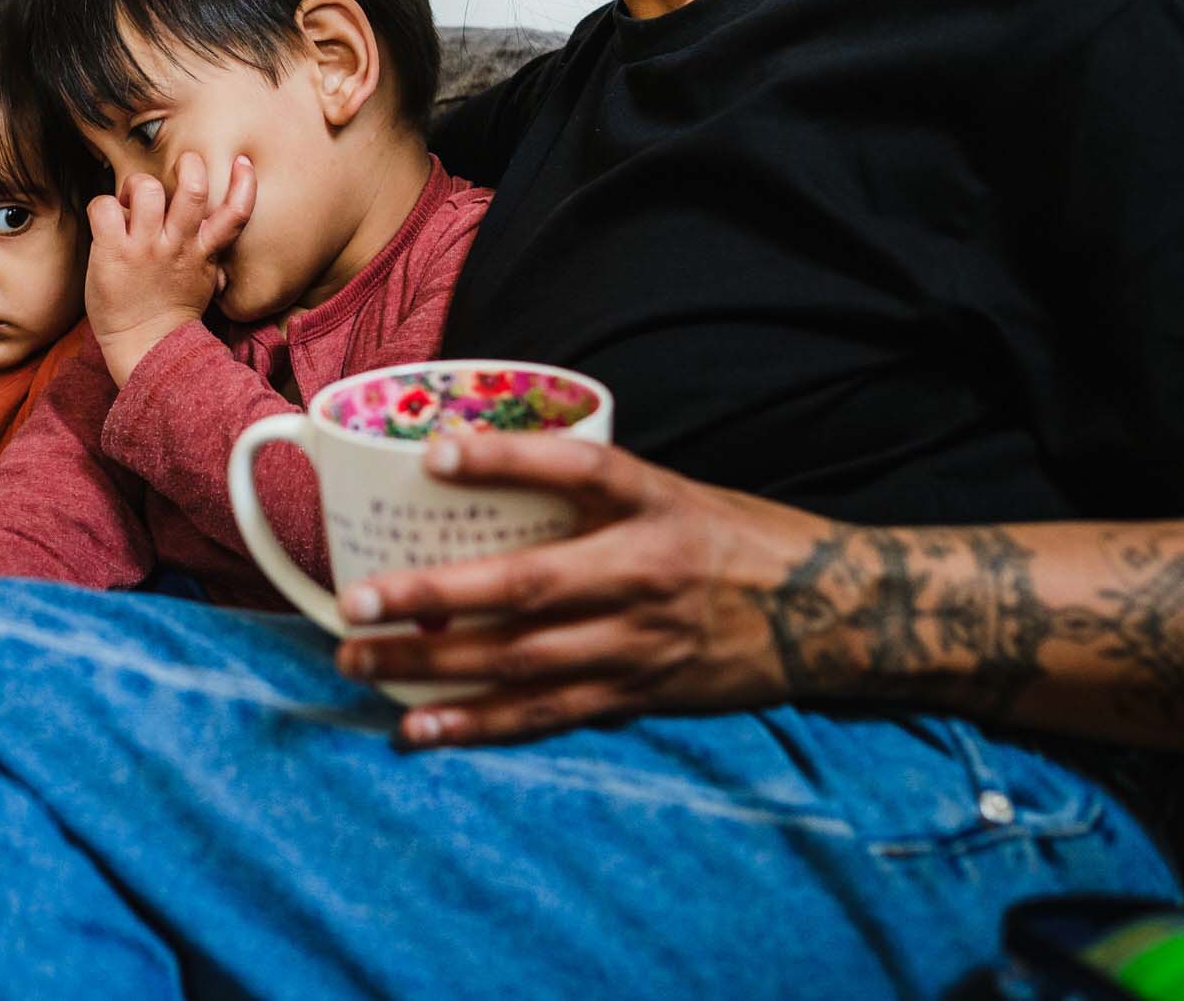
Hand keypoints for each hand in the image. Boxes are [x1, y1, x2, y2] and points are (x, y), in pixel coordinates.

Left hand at [87, 151, 255, 385]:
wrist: (145, 348)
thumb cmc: (171, 315)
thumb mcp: (204, 281)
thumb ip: (207, 254)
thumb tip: (211, 233)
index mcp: (202, 252)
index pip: (234, 215)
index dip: (243, 184)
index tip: (242, 162)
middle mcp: (176, 245)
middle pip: (192, 189)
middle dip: (187, 166)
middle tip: (177, 168)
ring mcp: (145, 248)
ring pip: (146, 188)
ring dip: (137, 185)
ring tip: (132, 201)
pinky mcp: (114, 252)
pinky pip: (105, 207)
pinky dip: (102, 206)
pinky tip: (106, 221)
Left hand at [333, 432, 821, 748]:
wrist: (828, 611)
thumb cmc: (723, 534)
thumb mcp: (665, 487)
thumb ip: (581, 483)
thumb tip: (464, 461)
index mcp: (652, 501)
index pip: (578, 469)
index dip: (506, 460)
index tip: (432, 453)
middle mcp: (646, 572)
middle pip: (528, 586)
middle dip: (434, 596)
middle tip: (356, 600)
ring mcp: (640, 643)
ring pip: (523, 661)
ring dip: (434, 666)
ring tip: (360, 662)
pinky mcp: (638, 695)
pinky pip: (546, 715)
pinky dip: (479, 726)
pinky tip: (419, 730)